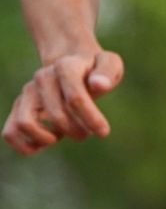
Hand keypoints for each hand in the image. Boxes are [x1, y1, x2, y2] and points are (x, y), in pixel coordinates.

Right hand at [3, 46, 123, 154]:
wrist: (72, 65)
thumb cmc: (95, 69)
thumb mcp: (111, 64)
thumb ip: (107, 72)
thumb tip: (99, 85)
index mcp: (65, 66)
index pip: (75, 98)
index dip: (90, 118)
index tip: (103, 132)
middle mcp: (41, 78)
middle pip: (56, 115)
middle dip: (76, 131)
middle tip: (86, 132)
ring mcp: (27, 93)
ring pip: (25, 124)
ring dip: (47, 138)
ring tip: (62, 134)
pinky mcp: (18, 107)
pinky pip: (10, 132)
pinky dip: (28, 145)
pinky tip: (48, 140)